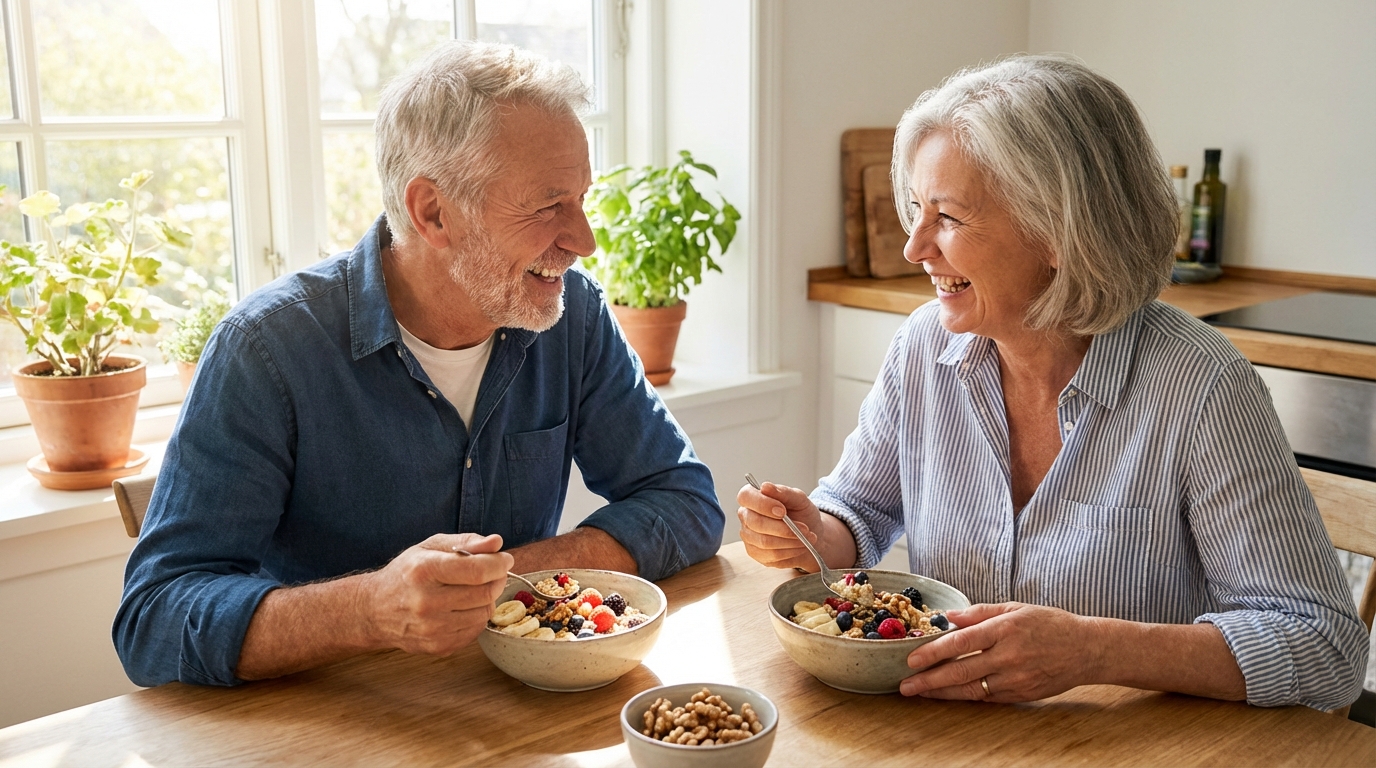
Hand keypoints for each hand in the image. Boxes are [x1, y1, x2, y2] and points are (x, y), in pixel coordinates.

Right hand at [361, 532, 514, 655]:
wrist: (375, 611)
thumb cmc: (406, 574)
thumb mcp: (430, 548)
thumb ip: (465, 542)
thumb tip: (497, 542)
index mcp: (424, 572)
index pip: (477, 570)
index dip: (499, 564)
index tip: (505, 559)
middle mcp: (426, 602)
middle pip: (485, 593)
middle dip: (497, 579)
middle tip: (493, 572)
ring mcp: (432, 629)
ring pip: (484, 612)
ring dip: (487, 598)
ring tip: (473, 589)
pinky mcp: (439, 647)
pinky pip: (476, 630)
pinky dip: (476, 616)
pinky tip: (462, 607)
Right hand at [736, 480, 824, 569]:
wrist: (809, 534)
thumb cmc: (801, 513)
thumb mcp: (799, 499)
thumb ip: (784, 492)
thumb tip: (765, 486)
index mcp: (752, 498)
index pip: (746, 496)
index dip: (763, 504)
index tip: (782, 511)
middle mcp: (746, 516)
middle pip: (756, 523)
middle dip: (783, 528)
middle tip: (803, 528)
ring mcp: (749, 536)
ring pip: (765, 542)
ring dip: (791, 540)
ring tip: (806, 537)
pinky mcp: (756, 553)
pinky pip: (772, 555)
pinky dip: (790, 550)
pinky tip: (800, 545)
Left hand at [898, 603, 1099, 701]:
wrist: (1087, 650)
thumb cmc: (1050, 624)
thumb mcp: (1015, 608)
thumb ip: (980, 613)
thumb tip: (948, 616)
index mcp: (1005, 629)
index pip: (961, 643)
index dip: (934, 652)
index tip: (911, 659)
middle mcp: (1009, 656)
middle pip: (961, 671)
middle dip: (929, 680)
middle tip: (905, 685)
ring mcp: (1015, 679)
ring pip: (971, 689)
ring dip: (941, 692)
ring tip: (919, 692)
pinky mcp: (1021, 694)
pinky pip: (987, 697)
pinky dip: (965, 696)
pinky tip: (947, 694)